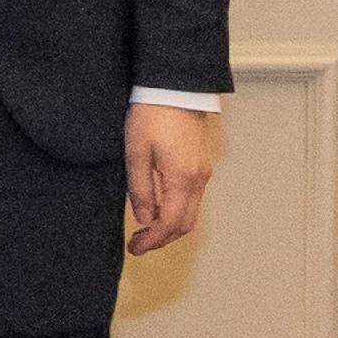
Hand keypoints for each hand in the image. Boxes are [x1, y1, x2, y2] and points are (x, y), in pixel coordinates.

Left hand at [125, 100, 217, 256]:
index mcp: (182, 179)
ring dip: (169, 226)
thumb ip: (140, 189)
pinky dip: (176, 211)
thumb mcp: (136, 153)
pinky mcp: (200, 165)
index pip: (170, 224)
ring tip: (143, 229)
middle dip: (161, 239)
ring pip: (191, 213)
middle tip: (136, 243)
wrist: (176, 88)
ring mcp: (203, 173)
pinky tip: (157, 208)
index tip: (134, 249)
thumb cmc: (151, 116)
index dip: (152, 242)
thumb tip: (144, 219)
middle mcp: (198, 180)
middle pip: (185, 224)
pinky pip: (192, 199)